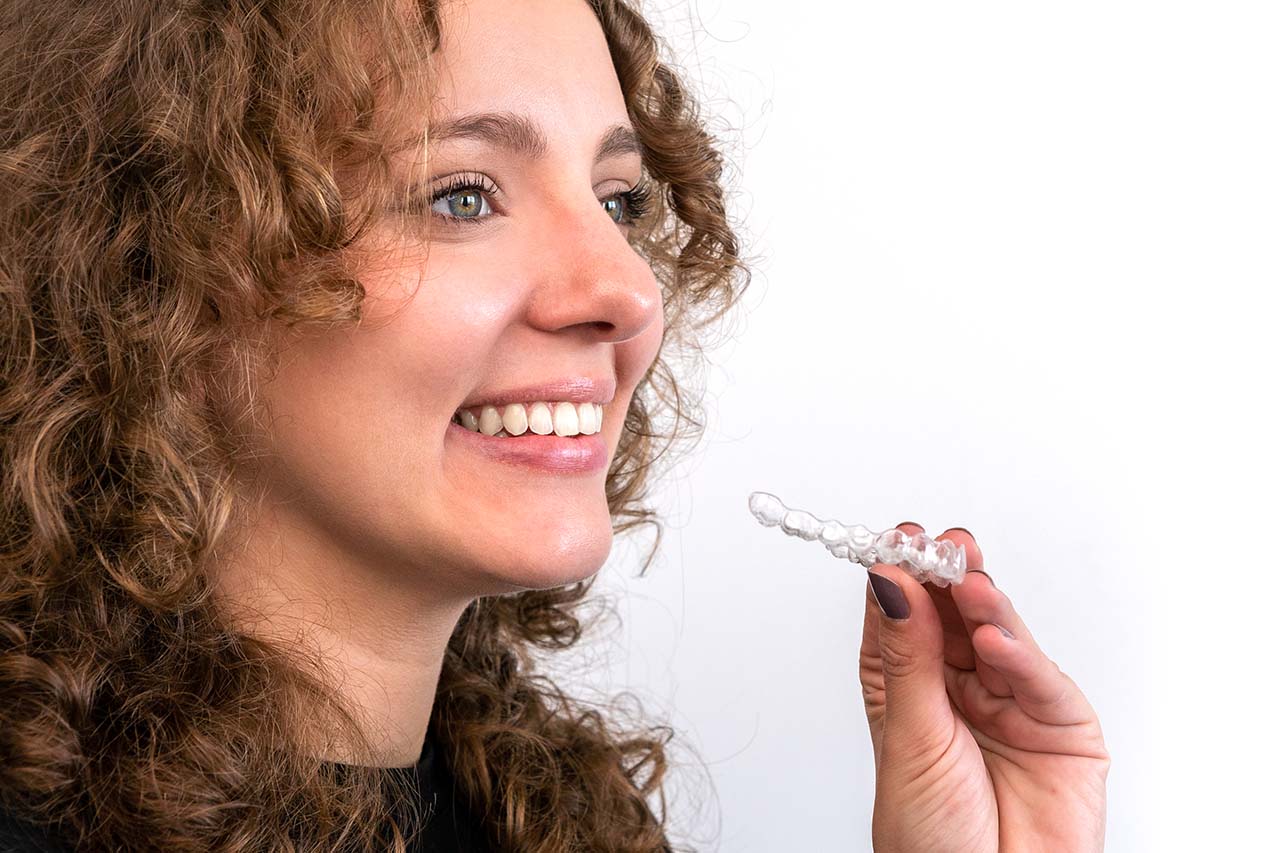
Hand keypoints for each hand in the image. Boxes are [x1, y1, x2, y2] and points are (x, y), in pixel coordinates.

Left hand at [858, 524, 1108, 851]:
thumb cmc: (930, 838)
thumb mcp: (908, 739)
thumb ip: (907, 658)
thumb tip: (887, 582)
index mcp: (908, 688)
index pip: (903, 617)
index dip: (900, 577)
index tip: (894, 541)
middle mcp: (959, 688)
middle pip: (955, 616)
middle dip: (947, 577)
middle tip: (939, 544)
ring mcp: (1011, 703)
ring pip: (1000, 636)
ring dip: (983, 604)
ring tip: (965, 577)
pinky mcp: (1062, 726)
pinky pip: (1040, 681)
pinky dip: (1019, 657)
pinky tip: (993, 638)